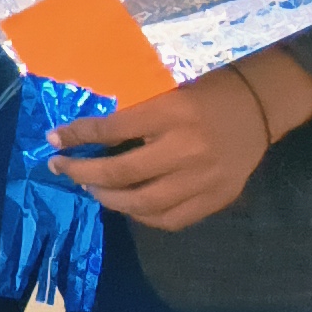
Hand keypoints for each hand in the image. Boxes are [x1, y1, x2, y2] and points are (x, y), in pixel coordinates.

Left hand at [54, 70, 283, 230]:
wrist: (258, 108)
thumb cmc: (203, 94)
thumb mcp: (164, 92)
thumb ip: (130, 116)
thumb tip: (83, 136)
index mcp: (172, 113)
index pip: (112, 129)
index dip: (77, 135)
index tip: (53, 140)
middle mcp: (188, 149)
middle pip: (123, 172)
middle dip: (83, 174)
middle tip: (62, 169)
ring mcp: (205, 178)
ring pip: (144, 203)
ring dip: (108, 199)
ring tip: (91, 189)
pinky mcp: (218, 198)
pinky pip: (172, 219)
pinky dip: (143, 216)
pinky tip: (128, 205)